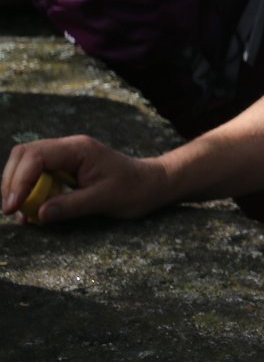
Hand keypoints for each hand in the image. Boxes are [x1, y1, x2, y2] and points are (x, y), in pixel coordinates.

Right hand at [2, 135, 168, 224]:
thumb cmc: (135, 189)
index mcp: (79, 149)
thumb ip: (72, 205)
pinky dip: (28, 190)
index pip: (36, 157)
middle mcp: (69, 147)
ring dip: (17, 186)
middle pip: (24, 155)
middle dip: (11, 182)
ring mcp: (66, 156)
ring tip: (21, 214)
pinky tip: (31, 210)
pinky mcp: (65, 167)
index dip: (18, 181)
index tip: (13, 207)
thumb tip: (39, 213)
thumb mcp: (106, 199)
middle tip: (12, 211)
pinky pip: (37, 173)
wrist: (153, 183)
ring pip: (26, 163)